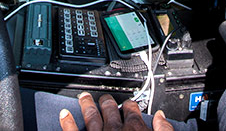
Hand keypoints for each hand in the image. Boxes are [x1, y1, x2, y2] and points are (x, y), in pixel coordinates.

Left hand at [59, 92, 173, 130]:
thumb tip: (161, 118)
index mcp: (134, 129)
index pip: (131, 109)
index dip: (130, 104)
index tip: (129, 104)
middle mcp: (114, 130)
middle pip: (109, 109)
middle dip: (107, 102)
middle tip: (105, 98)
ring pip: (91, 116)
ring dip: (87, 105)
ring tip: (84, 98)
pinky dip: (68, 122)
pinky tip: (64, 114)